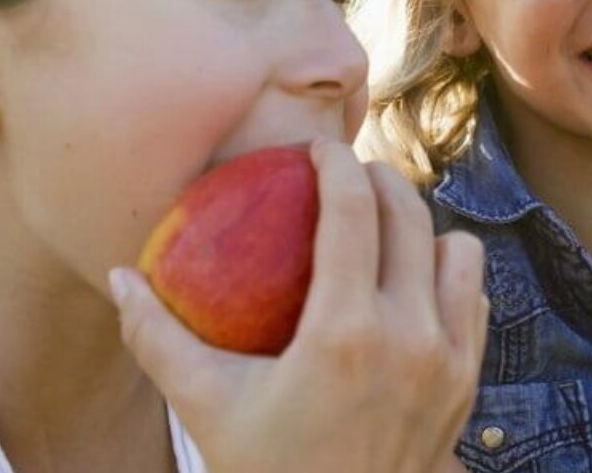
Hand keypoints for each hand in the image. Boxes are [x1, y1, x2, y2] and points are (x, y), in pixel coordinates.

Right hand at [112, 139, 488, 472]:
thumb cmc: (267, 471)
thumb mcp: (206, 407)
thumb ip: (158, 337)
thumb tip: (117, 276)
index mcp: (347, 332)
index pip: (355, 211)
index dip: (338, 164)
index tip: (318, 150)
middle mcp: (412, 336)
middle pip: (413, 216)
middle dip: (382, 179)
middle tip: (349, 174)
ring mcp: (450, 361)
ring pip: (459, 252)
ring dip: (424, 228)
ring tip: (385, 228)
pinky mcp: (468, 384)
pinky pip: (474, 300)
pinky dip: (448, 277)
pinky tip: (411, 285)